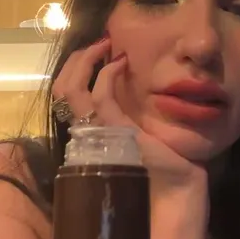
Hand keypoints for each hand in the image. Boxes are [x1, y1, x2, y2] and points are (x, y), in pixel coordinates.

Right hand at [52, 37, 207, 200]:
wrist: (179, 195)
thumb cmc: (163, 170)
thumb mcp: (137, 137)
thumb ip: (122, 120)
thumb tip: (122, 88)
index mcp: (89, 136)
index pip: (65, 98)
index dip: (75, 70)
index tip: (97, 50)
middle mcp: (85, 136)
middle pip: (61, 90)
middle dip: (77, 60)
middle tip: (98, 42)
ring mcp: (96, 136)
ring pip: (70, 91)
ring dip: (86, 60)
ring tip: (105, 44)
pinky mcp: (114, 135)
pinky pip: (98, 99)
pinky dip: (105, 74)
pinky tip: (120, 63)